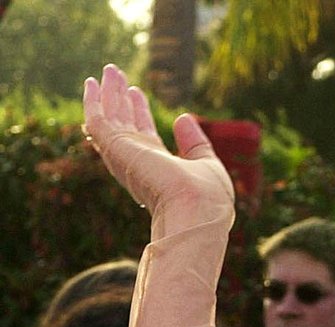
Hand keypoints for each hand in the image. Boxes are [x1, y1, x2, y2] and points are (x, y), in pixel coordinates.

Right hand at [82, 63, 232, 229]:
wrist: (195, 212)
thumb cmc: (207, 198)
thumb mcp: (206, 163)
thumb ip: (195, 143)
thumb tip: (182, 118)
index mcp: (160, 170)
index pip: (145, 136)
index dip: (139, 112)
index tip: (135, 92)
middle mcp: (139, 164)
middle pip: (125, 125)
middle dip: (120, 100)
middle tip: (116, 74)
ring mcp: (126, 157)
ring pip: (111, 120)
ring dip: (108, 94)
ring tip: (109, 69)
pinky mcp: (116, 149)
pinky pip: (98, 121)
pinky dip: (93, 102)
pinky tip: (91, 83)